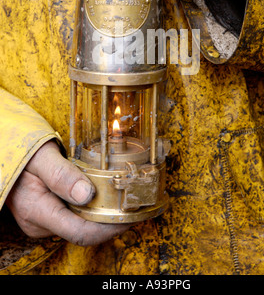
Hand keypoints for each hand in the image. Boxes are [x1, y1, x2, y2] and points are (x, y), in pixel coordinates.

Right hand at [5, 140, 129, 245]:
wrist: (4, 153)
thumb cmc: (21, 152)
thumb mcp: (41, 157)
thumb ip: (62, 175)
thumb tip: (87, 194)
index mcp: (38, 211)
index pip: (81, 232)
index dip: (109, 228)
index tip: (129, 216)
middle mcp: (40, 223)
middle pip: (84, 230)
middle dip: (109, 220)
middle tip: (131, 203)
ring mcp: (43, 221)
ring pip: (80, 223)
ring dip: (101, 213)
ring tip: (120, 196)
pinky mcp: (47, 215)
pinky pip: (74, 216)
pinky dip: (90, 207)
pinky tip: (101, 194)